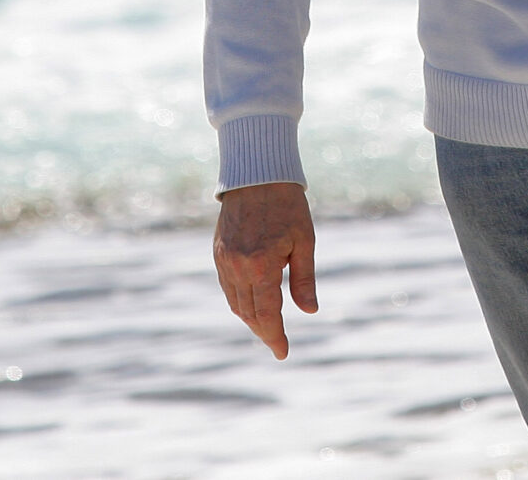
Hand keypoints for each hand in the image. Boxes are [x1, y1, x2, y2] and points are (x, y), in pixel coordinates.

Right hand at [213, 182, 315, 357]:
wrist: (257, 174)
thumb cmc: (287, 206)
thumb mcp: (304, 241)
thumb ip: (304, 279)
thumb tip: (309, 311)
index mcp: (261, 266)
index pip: (267, 315)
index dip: (275, 337)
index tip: (283, 352)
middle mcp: (238, 267)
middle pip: (249, 313)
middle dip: (263, 331)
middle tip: (277, 342)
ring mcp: (224, 260)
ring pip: (235, 302)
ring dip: (250, 318)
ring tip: (267, 326)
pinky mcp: (218, 252)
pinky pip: (227, 287)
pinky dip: (239, 300)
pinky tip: (252, 302)